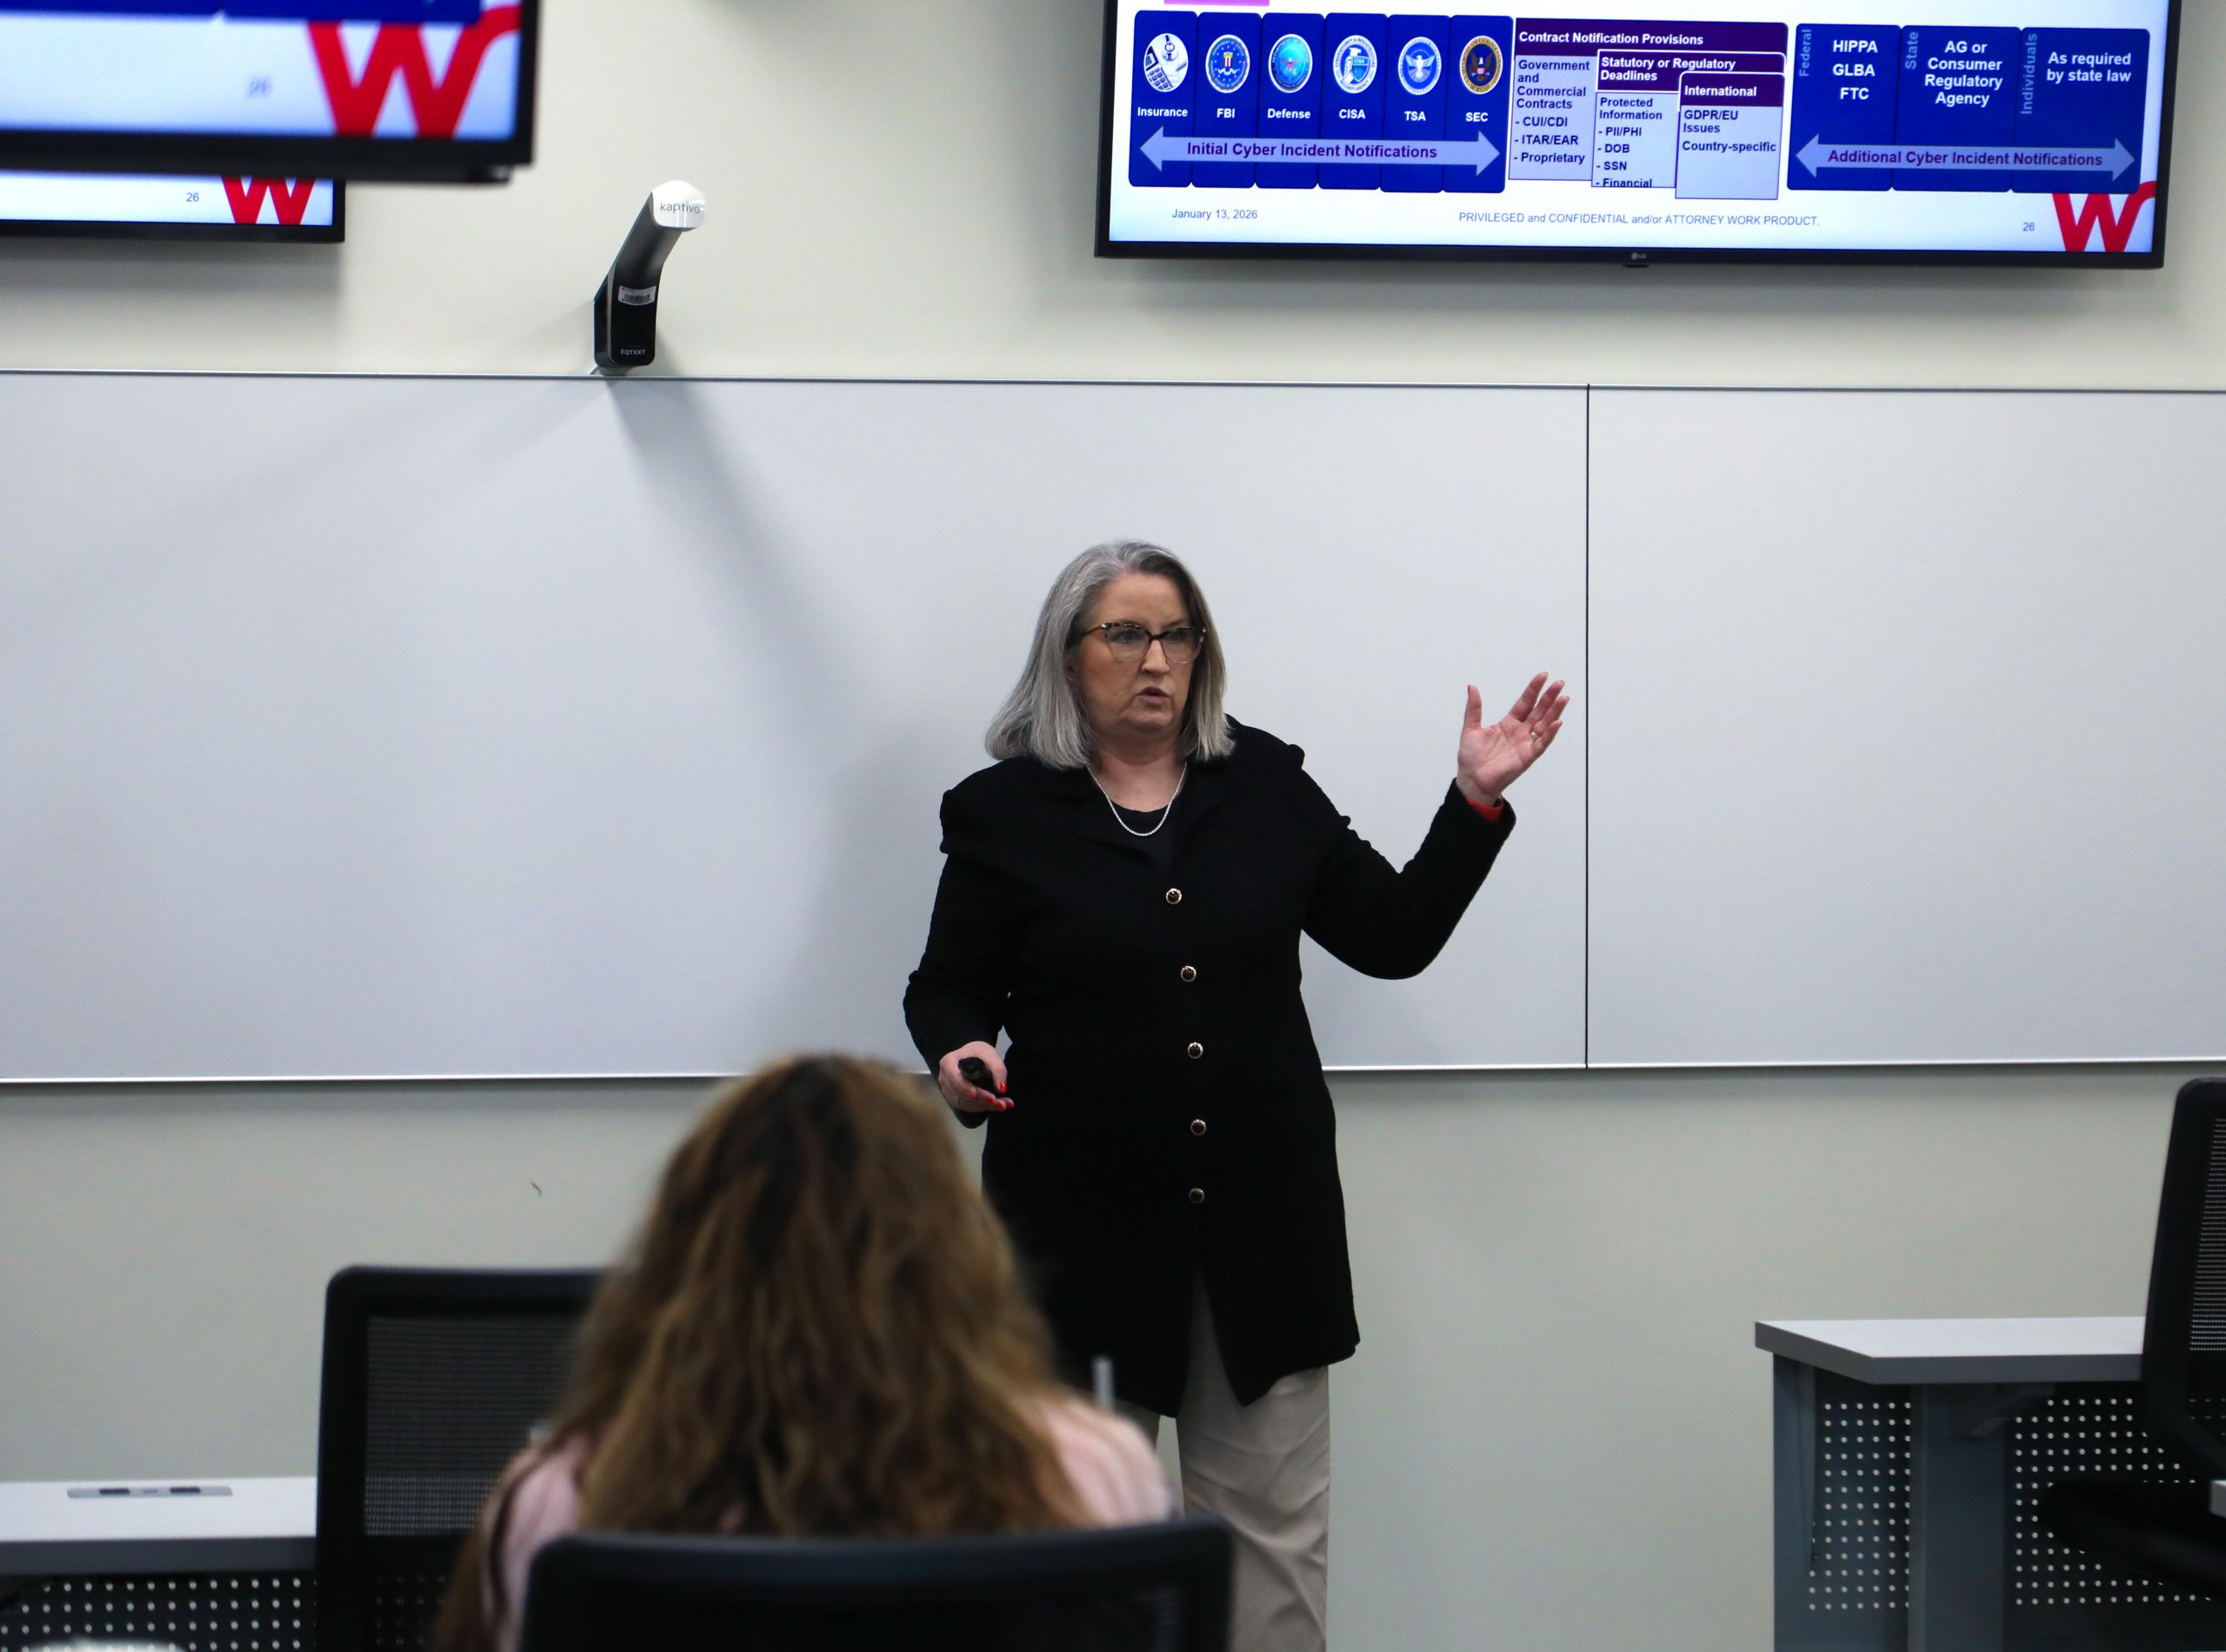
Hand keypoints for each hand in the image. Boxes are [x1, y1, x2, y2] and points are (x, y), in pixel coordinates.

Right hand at [936, 1042, 1009, 1113]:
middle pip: (961, 1093)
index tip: (974, 1093)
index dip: (962, 1086)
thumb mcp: (990, 1055)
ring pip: (966, 1103)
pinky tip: (1000, 1105)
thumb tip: (1002, 1089)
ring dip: (985, 1106)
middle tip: (997, 1101)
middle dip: (981, 1099)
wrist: (973, 1057)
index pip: (953, 1076)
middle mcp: (945, 1079)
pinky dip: (985, 1107)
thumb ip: (998, 1070)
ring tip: (1003, 1104)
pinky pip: (969, 1107)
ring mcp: (949, 1091)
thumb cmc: (978, 1053)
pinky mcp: (956, 1100)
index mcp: (948, 1062)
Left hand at [1456, 673, 1567, 806]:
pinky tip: (1557, 722)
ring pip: (1544, 724)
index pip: (1524, 702)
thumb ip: (1474, 708)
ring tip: (1564, 698)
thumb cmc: (1471, 758)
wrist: (1472, 780)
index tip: (1543, 676)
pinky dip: (1550, 734)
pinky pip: (1541, 743)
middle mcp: (1520, 732)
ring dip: (1554, 712)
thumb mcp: (1470, 728)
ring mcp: (1525, 743)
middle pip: (1538, 711)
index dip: (1533, 690)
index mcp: (1508, 723)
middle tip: (1559, 683)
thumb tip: (1472, 687)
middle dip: (1549, 697)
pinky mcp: (1527, 756)